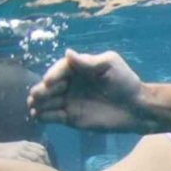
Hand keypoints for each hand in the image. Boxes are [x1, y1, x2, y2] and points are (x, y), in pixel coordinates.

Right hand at [0, 140, 50, 165]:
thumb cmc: (2, 152)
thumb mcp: (16, 147)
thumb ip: (26, 151)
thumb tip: (37, 161)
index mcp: (25, 143)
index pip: (41, 148)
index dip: (47, 157)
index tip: (50, 165)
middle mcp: (23, 146)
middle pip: (41, 153)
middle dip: (47, 162)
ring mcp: (18, 151)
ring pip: (36, 157)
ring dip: (42, 165)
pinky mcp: (13, 157)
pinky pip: (27, 162)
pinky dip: (33, 167)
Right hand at [28, 49, 150, 131]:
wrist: (137, 108)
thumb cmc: (126, 82)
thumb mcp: (111, 65)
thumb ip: (89, 62)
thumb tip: (68, 53)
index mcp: (77, 69)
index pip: (60, 69)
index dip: (53, 74)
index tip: (49, 81)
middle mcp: (69, 84)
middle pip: (49, 86)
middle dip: (42, 90)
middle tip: (36, 95)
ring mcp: (68, 101)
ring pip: (47, 101)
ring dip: (39, 103)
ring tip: (33, 106)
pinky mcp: (70, 117)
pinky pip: (53, 116)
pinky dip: (45, 116)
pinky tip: (39, 116)